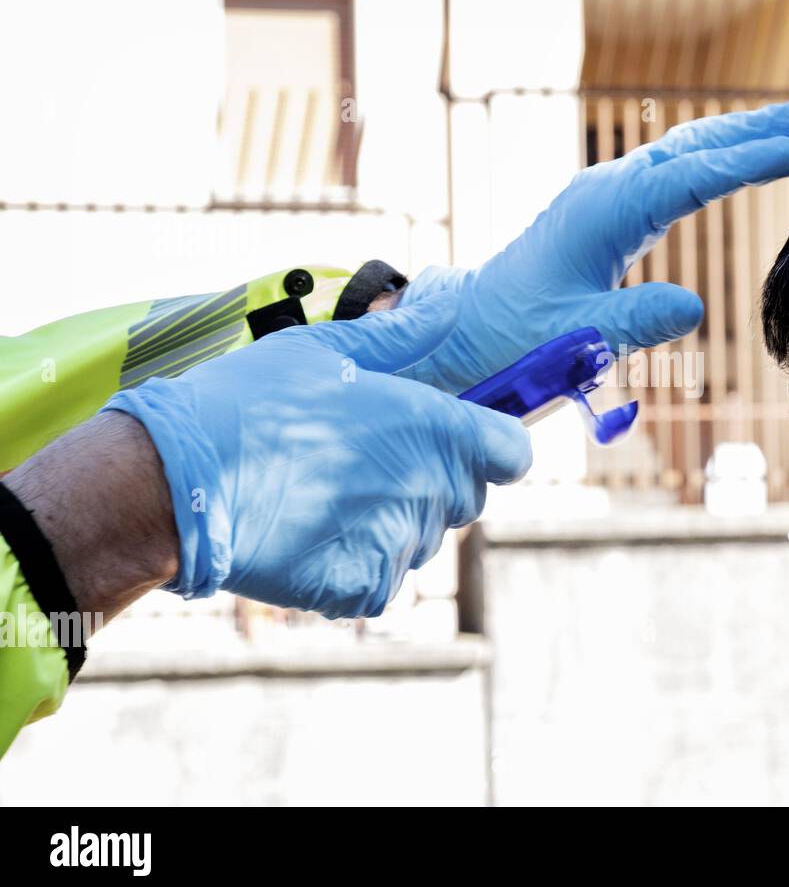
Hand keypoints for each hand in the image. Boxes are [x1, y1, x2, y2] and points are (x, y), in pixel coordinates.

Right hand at [101, 293, 530, 618]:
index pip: (513, 452)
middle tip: (367, 457)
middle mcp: (430, 489)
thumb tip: (450, 298)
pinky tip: (311, 530)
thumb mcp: (328, 349)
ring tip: (325, 491)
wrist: (176, 484)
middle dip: (433, 477)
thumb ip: (404, 332)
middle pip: (466, 494)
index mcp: (434, 428)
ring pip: (423, 536)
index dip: (494, 444)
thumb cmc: (250, 403)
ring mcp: (400, 544)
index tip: (463, 437)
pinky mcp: (365, 588)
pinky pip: (385, 576)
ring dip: (394, 518)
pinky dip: (359, 559)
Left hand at [397, 98, 788, 392]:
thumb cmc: (513, 339)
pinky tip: (736, 161)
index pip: (692, 176)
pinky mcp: (607, 212)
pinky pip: (672, 173)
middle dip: (762, 126)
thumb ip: (632, 322)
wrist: (466, 331)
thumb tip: (694, 308)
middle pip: (696, 144)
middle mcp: (607, 191)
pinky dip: (714, 159)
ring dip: (742, 136)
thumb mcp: (573, 340)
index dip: (751, 160)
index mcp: (602, 212)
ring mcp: (606, 197)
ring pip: (685, 151)